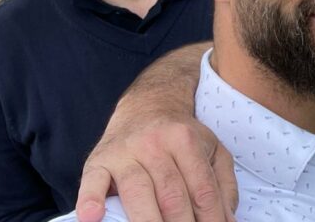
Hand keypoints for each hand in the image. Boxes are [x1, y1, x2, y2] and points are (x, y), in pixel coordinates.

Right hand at [76, 119, 236, 221]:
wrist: (146, 105)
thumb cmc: (182, 137)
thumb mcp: (212, 150)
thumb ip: (223, 185)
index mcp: (185, 140)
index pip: (201, 189)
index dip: (210, 218)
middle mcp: (155, 144)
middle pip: (171, 194)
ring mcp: (125, 152)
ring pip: (138, 192)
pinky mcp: (98, 161)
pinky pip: (92, 182)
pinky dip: (91, 200)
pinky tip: (93, 218)